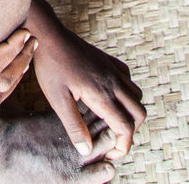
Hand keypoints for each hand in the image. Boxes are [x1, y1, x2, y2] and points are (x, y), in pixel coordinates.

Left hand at [32, 14, 144, 161]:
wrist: (49, 34)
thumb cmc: (51, 66)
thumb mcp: (57, 100)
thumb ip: (74, 126)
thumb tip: (86, 151)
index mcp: (102, 95)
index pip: (125, 127)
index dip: (122, 146)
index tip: (110, 153)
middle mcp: (113, 81)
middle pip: (139, 113)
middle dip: (131, 132)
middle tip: (112, 139)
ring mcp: (112, 69)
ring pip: (136, 95)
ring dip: (130, 112)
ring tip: (110, 120)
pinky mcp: (108, 60)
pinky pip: (128, 79)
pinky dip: (127, 93)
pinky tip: (110, 96)